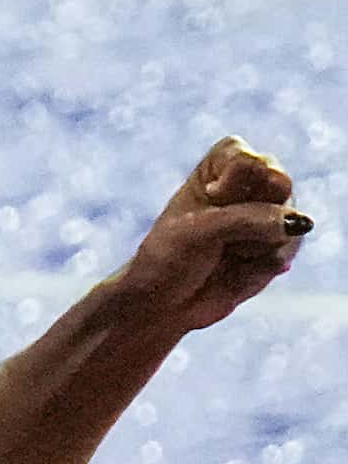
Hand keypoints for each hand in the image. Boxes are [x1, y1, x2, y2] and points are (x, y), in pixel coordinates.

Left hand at [96, 136, 313, 329]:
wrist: (163, 305)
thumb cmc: (168, 258)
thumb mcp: (199, 231)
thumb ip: (248, 219)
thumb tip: (300, 223)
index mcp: (221, 167)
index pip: (251, 159)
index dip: (235, 180)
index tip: (210, 195)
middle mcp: (249, 186)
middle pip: (280, 185)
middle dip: (254, 215)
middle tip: (221, 235)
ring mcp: (267, 215)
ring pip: (290, 220)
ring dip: (254, 245)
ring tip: (225, 254)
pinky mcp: (277, 245)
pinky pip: (289, 248)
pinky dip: (261, 264)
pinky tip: (236, 271)